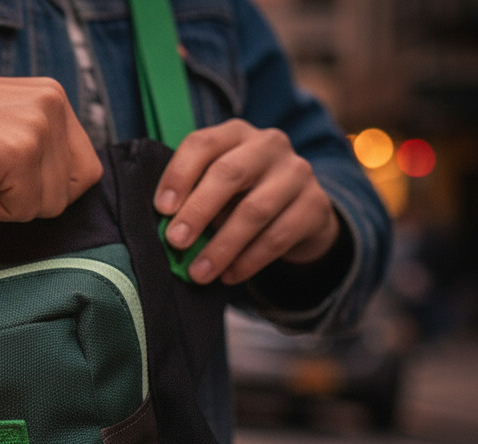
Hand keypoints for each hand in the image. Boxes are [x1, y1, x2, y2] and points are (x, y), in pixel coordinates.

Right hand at [0, 66, 101, 221]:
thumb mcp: (5, 119)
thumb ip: (39, 141)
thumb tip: (62, 190)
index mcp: (53, 96)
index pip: (85, 169)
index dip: (49, 187)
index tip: (10, 176)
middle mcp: (53, 106)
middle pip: (70, 192)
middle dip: (28, 198)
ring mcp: (36, 129)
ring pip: (47, 206)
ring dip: (7, 202)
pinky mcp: (16, 154)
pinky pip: (20, 211)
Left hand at [153, 119, 340, 284]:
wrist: (297, 211)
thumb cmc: (239, 196)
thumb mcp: (215, 188)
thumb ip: (191, 198)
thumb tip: (164, 232)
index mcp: (234, 133)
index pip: (202, 143)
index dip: (179, 175)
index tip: (162, 209)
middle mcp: (268, 145)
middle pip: (229, 174)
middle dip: (198, 211)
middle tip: (176, 242)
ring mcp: (297, 172)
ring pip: (255, 210)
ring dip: (222, 246)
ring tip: (198, 273)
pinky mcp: (316, 205)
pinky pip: (278, 236)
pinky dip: (249, 260)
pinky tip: (228, 276)